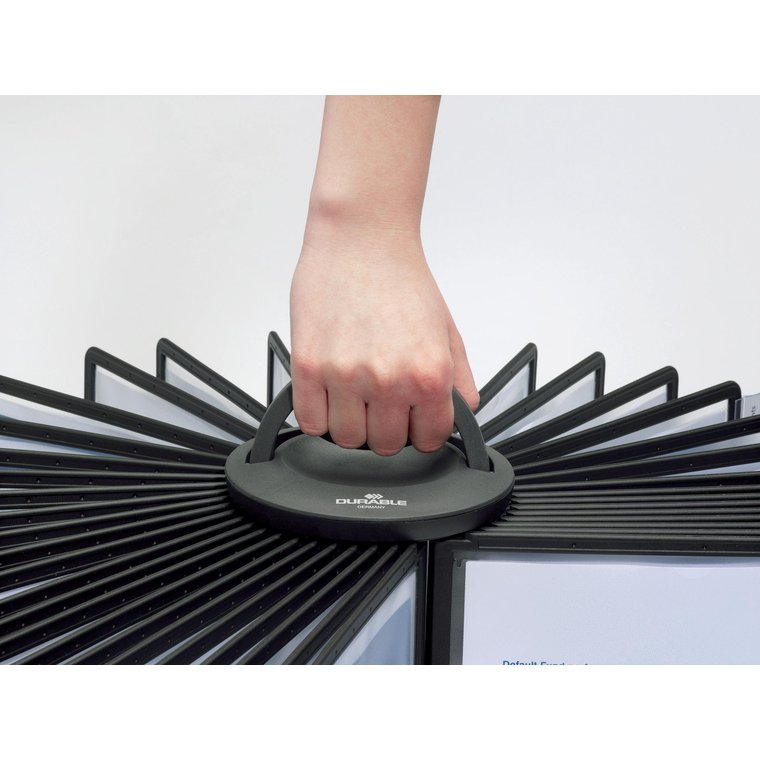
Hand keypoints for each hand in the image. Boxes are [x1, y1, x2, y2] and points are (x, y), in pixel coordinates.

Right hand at [290, 225, 478, 455]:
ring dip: (352, 425)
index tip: (413, 421)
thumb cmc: (402, 279)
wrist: (361, 239)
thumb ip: (460, 381)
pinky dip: (320, 416)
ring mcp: (345, 376)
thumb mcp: (448, 330)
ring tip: (354, 396)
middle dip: (387, 429)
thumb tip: (460, 414)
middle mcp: (388, 380)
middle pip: (387, 445)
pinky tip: (329, 394)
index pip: (430, 439)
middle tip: (382, 403)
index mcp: (429, 374)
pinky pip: (310, 422)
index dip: (423, 431)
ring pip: (346, 439)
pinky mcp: (308, 367)